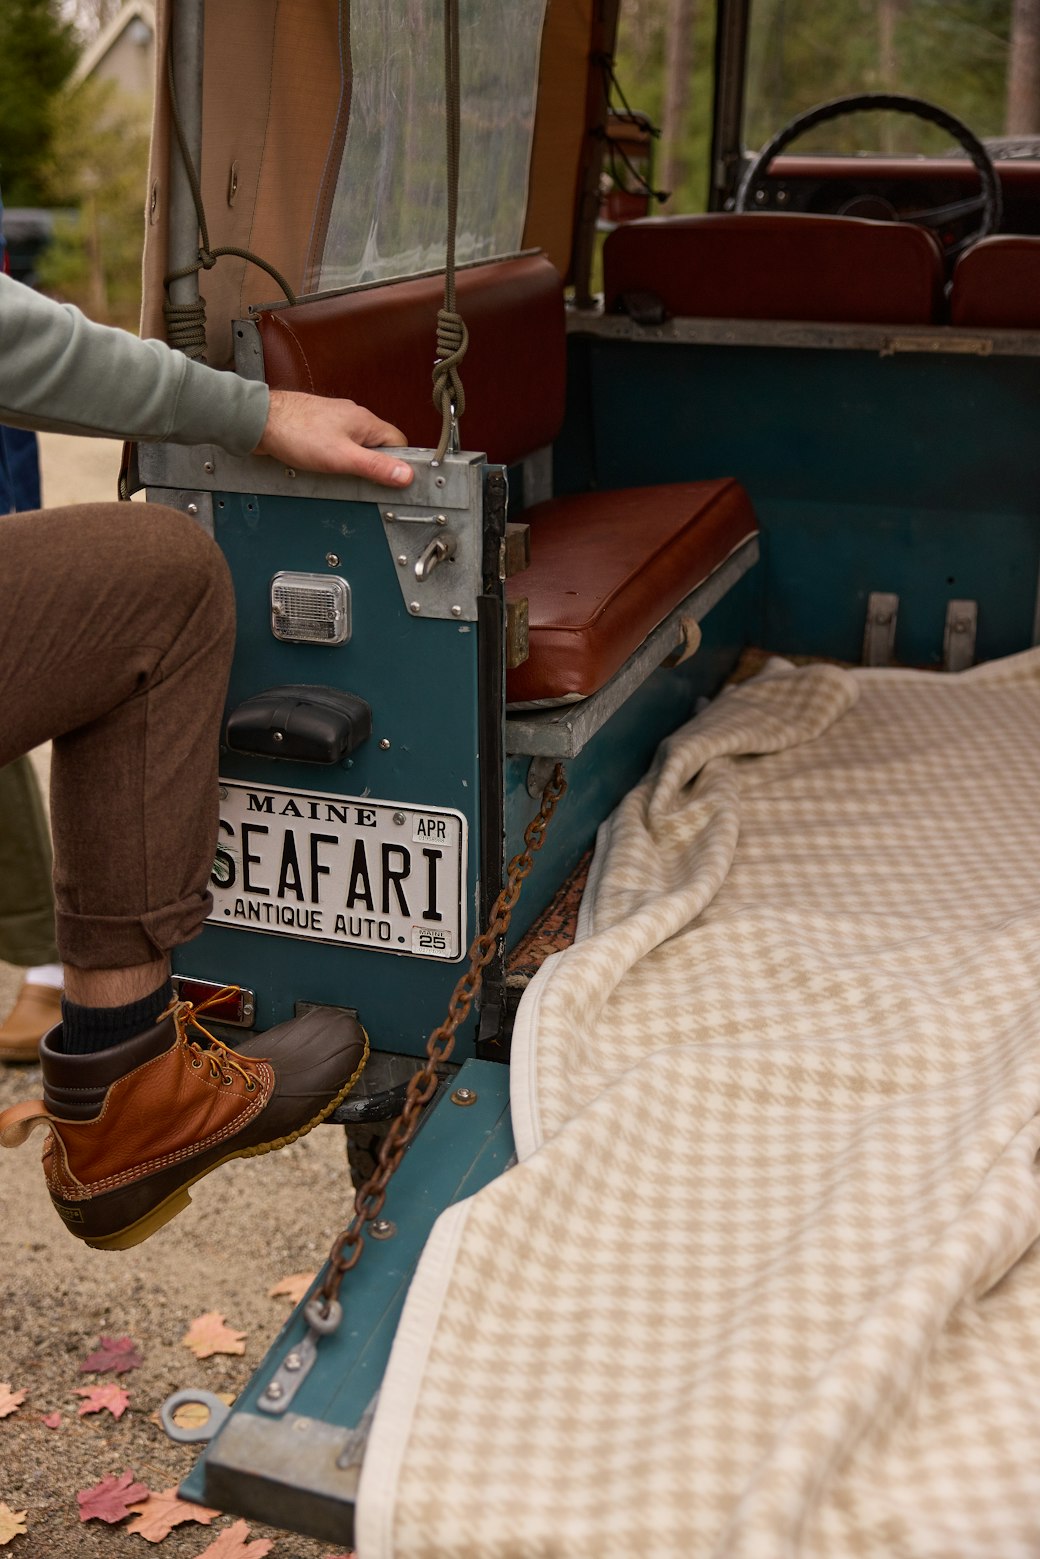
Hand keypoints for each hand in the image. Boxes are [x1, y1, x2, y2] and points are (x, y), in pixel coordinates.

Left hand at [254, 389, 413, 487]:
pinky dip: (336, 459)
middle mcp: (354, 418)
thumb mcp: (343, 457)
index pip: (399, 443)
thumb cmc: (296, 432)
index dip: (400, 463)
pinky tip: (325, 468)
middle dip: (374, 466)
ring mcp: (336, 422)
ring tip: (341, 475)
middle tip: (363, 482)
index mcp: (366, 421)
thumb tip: (406, 475)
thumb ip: (376, 467)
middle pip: (378, 446)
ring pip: (357, 447)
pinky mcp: (320, 428)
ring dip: (353, 464)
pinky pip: (338, 446)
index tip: (394, 480)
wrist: (260, 421)